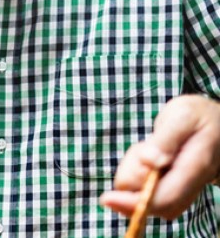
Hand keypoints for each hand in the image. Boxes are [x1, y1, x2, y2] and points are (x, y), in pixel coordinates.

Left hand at [100, 95, 219, 219]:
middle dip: (131, 180)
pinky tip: (147, 154)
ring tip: (148, 146)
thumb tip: (150, 162)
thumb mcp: (182, 115)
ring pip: (145, 196)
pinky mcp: (173, 186)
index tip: (107, 198)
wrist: (216, 120)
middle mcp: (190, 185)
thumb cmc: (198, 115)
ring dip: (134, 173)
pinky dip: (137, 173)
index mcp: (195, 168)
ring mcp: (182, 189)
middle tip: (141, 147)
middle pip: (150, 202)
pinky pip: (147, 190)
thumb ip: (165, 139)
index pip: (165, 198)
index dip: (134, 203)